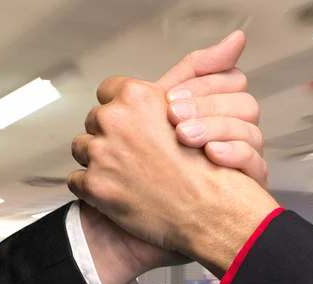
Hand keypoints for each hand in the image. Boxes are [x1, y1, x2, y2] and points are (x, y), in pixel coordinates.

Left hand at [69, 34, 278, 281]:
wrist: (211, 216)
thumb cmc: (209, 169)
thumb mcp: (209, 109)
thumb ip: (204, 71)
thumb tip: (235, 38)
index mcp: (136, 96)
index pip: (110, 91)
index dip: (126, 111)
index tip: (139, 127)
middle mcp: (113, 120)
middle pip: (94, 119)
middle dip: (111, 136)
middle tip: (137, 156)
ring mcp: (100, 154)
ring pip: (82, 149)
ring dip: (99, 161)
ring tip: (129, 176)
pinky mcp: (94, 187)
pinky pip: (76, 181)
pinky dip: (93, 189)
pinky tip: (120, 193)